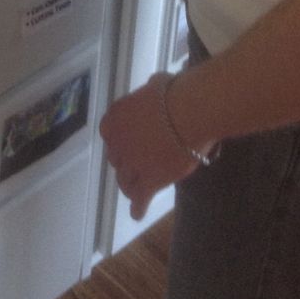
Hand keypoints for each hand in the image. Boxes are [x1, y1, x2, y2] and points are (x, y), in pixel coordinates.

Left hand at [99, 73, 200, 219]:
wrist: (190, 112)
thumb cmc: (176, 93)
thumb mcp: (156, 85)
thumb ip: (150, 92)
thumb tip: (155, 88)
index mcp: (116, 117)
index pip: (109, 133)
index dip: (119, 140)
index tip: (127, 143)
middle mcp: (117, 142)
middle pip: (116, 159)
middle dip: (125, 162)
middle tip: (137, 165)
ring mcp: (131, 164)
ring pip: (124, 181)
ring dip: (129, 185)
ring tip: (135, 191)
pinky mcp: (149, 182)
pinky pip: (140, 198)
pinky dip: (138, 207)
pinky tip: (137, 213)